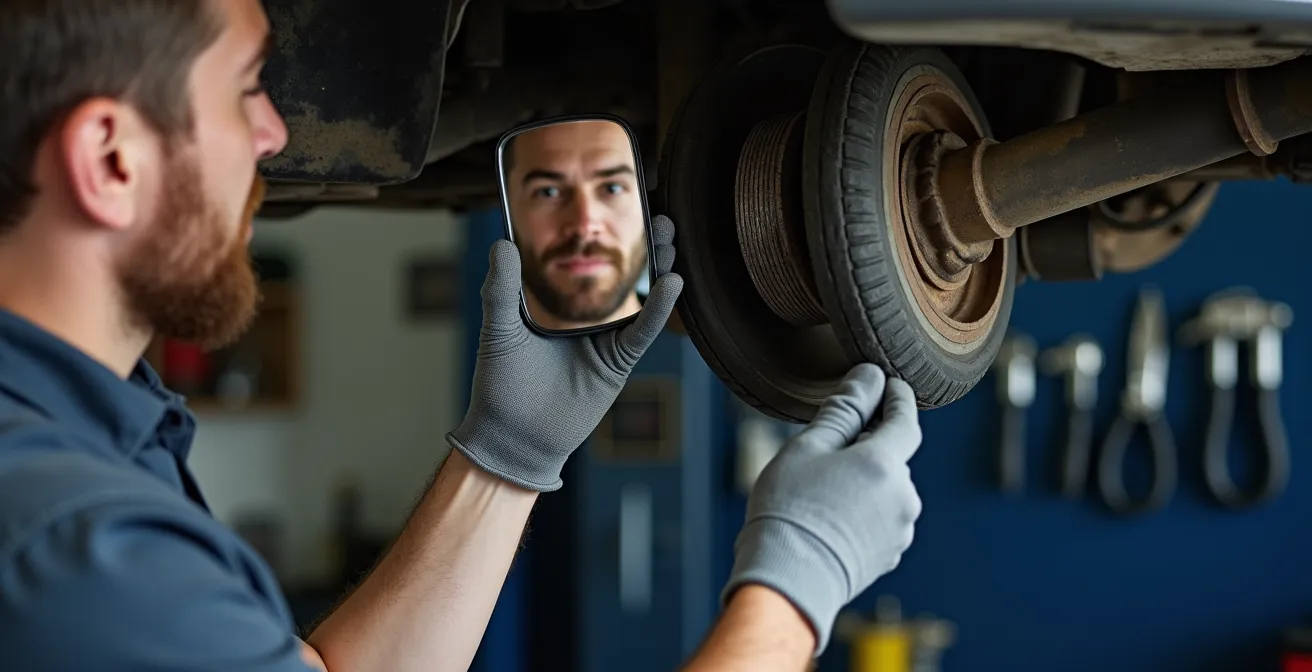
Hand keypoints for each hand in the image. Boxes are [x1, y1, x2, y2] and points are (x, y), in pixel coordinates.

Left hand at [447, 215, 683, 491]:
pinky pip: (643, 331)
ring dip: (659, 267)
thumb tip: (501, 242)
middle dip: (643, 246)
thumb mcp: (499, 328)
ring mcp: (605, 341)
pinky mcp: (617, 363)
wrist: (511, 437)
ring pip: (641, 298)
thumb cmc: (499, 387)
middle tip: (658, 212)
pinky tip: (671, 283)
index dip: (605, 237)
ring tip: (668, 235)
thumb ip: (501, 287)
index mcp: (559, 308)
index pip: (587, 264)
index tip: (617, 208)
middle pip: (624, 276)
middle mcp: (587, 321)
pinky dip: (659, 308)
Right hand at [722, 364, 922, 654]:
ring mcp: (900, 529)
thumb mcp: (808, 448)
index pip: (906, 419)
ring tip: (821, 493)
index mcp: (885, 464)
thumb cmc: (789, 510)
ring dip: (865, 481)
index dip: (898, 398)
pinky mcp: (890, 555)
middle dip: (868, 447)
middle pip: (893, 457)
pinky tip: (829, 519)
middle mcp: (903, 496)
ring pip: (886, 489)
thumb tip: (869, 376)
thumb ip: (844, 409)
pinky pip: (882, 519)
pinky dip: (863, 511)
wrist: (787, 583)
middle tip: (826, 449)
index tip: (888, 384)